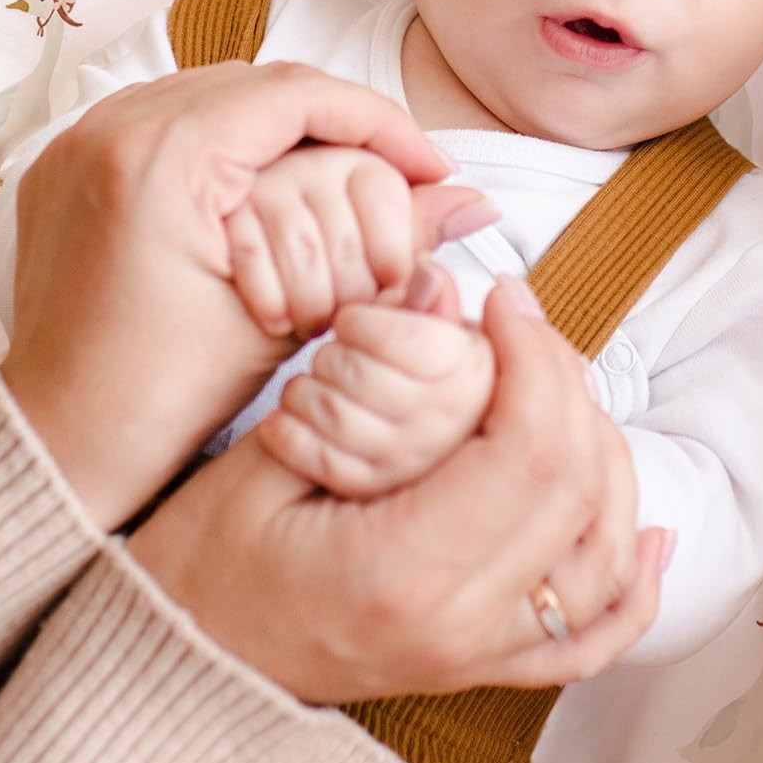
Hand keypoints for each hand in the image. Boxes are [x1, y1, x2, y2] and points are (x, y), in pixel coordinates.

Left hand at [0, 61, 487, 531]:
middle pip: (258, 83)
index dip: (381, 122)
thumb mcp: (288, 314)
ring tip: (345, 172)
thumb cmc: (161, 399)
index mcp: (160, 158)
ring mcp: (79, 140)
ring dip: (286, 125)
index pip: (299, 94)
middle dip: (339, 121)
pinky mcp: (68, 161)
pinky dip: (228, 139)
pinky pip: (166, 117)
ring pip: (215, 93)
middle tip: (400, 170)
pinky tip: (271, 181)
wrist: (58, 443)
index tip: (432, 166)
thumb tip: (475, 201)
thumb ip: (385, 241)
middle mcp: (109, 128)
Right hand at [130, 275, 672, 702]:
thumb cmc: (201, 567)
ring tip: (560, 387)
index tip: (504, 299)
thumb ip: (361, 378)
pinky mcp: (483, 667)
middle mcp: (462, 626)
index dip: (536, 358)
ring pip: (605, 555)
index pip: (530, 453)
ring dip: (606, 456)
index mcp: (404, 572)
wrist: (181, 672)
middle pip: (580, 489)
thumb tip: (439, 285)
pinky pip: (590, 640)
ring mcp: (480, 656)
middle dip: (567, 384)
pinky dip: (636, 586)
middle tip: (522, 326)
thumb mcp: (261, 461)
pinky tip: (656, 533)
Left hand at [259, 259, 493, 498]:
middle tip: (333, 353)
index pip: (408, 341)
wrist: (404, 446)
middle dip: (332, 356)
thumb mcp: (435, 333)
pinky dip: (288, 431)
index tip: (353, 321)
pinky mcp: (367, 490)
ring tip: (310, 384)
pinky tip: (288, 417)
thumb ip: (429, 304)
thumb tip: (430, 271)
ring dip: (304, 391)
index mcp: (475, 375)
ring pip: (333, 413)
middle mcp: (448, 425)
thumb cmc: (419, 377)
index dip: (365, 323)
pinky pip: (316, 457)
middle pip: (362, 374)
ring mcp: (408, 463)